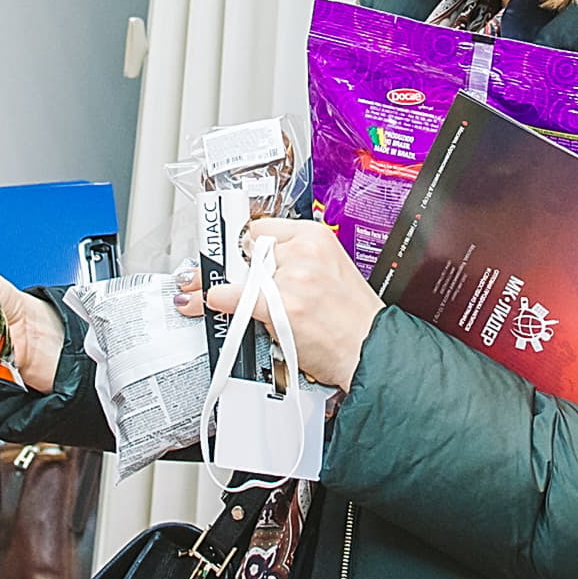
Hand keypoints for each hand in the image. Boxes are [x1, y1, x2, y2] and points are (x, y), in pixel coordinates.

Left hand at [207, 218, 380, 391]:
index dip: (242, 246)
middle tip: (205, 273)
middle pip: (246, 250)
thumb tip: (254, 267)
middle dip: (226, 266)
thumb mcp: (329, 272)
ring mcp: (292, 278)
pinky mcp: (282, 305)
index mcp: (316, 236)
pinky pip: (235, 296)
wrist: (372, 350)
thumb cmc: (354, 319)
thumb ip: (293, 263)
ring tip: (205, 293)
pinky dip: (218, 299)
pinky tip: (211, 300)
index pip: (261, 228)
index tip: (228, 253)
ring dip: (219, 286)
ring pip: (238, 275)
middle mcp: (303, 252)